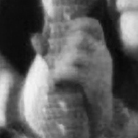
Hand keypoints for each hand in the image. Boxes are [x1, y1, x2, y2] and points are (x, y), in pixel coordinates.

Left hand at [48, 17, 114, 132]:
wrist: (90, 115)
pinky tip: (53, 83)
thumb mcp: (61, 66)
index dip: (75, 23)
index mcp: (98, 48)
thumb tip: (34, 36)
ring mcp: (102, 70)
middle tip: (51, 60)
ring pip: (75, 55)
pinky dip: (58, 75)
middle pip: (79, 38)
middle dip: (60, 46)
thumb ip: (49, 52)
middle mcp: (103, 56)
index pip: (92, 25)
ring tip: (53, 74)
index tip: (56, 31)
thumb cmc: (75, 87)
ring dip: (58, 63)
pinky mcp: (96, 84)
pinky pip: (73, 71)